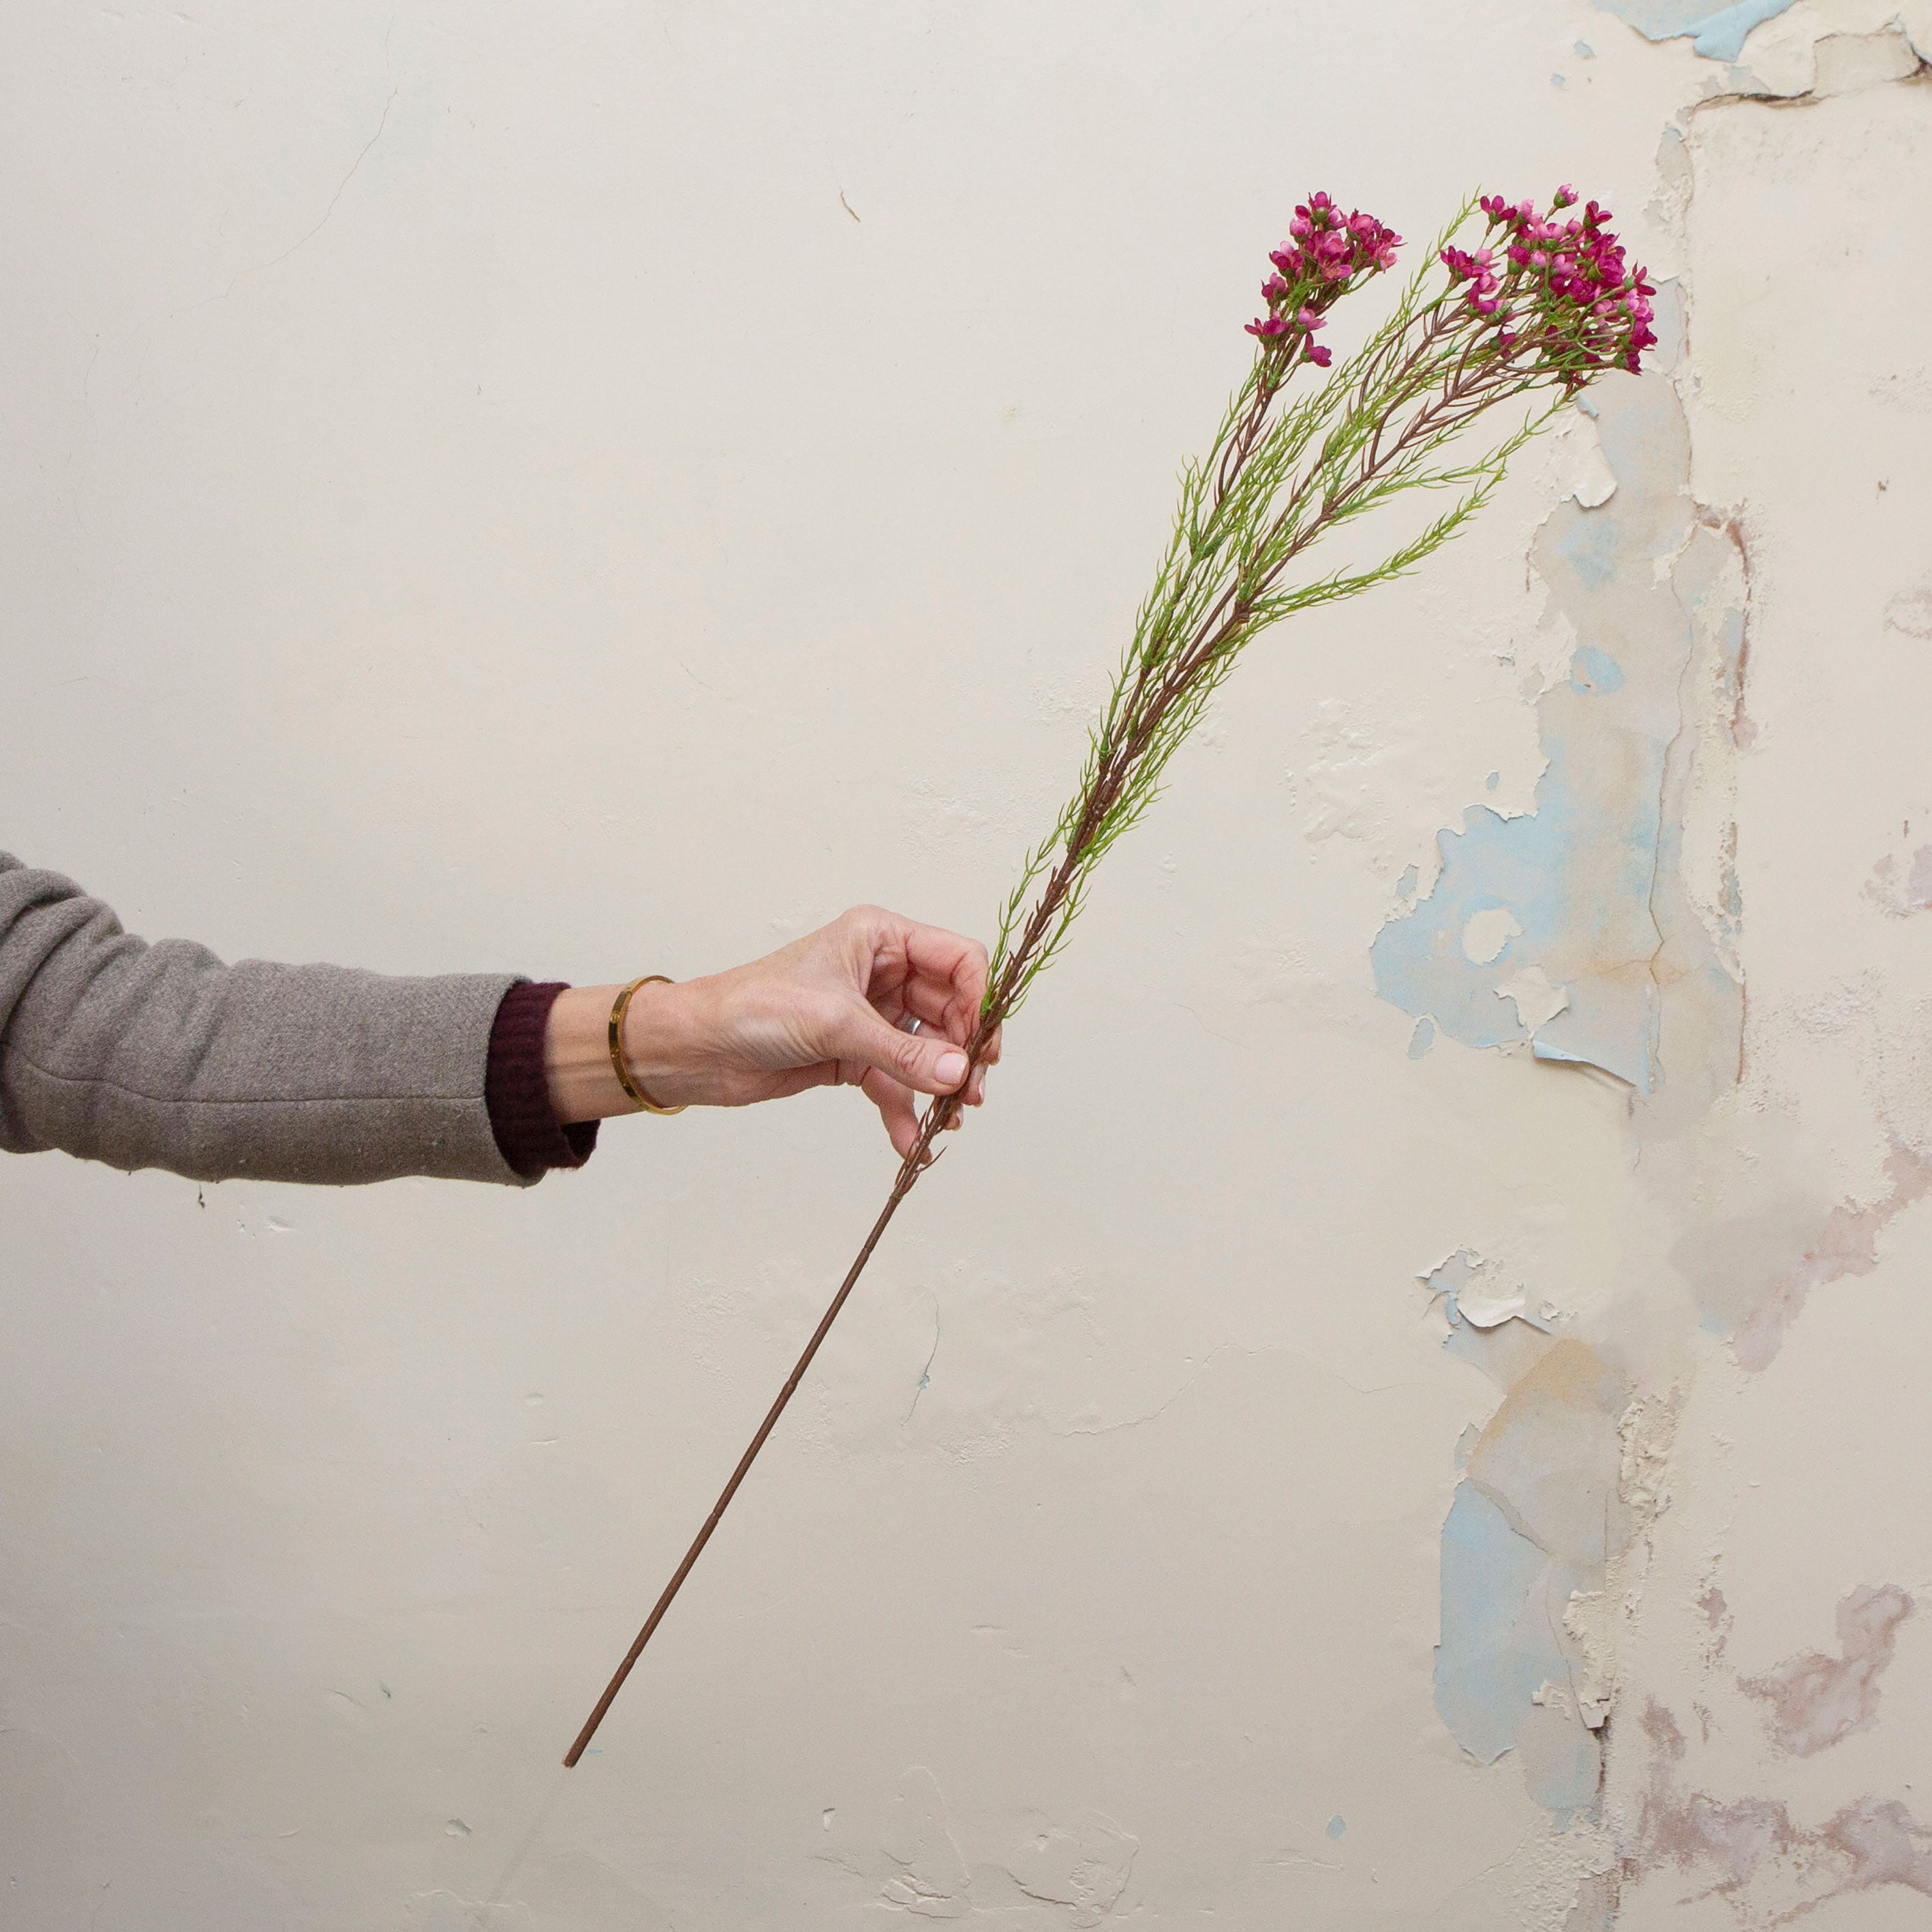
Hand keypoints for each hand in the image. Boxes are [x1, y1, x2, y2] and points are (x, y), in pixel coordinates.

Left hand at [545, 906, 1001, 1157]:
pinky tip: (909, 1139)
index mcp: (880, 938)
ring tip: (950, 1118)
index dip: (978, 1000)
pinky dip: (905, 1109)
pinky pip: (896, 1082)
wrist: (698, 1048)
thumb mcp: (836, 1024)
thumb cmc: (754, 1006)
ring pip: (927, 1050)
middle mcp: (881, 972)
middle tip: (972, 1090)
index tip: (981, 1044)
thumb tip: (959, 1073)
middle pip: (950, 1010)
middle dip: (964, 1051)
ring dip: (939, 1085)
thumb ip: (903, 1051)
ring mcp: (870, 1016)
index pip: (957, 959)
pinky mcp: (854, 1055)